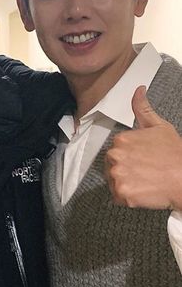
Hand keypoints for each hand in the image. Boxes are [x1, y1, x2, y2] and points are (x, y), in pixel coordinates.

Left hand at [105, 86, 181, 209]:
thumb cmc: (175, 153)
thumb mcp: (159, 126)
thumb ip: (143, 109)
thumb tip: (138, 89)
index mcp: (120, 140)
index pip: (116, 151)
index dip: (130, 157)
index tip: (143, 160)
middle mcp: (115, 156)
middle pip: (111, 166)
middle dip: (125, 169)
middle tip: (145, 171)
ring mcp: (117, 175)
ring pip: (113, 181)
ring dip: (126, 183)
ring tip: (145, 181)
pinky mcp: (122, 193)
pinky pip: (118, 197)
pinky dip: (128, 197)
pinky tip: (143, 190)